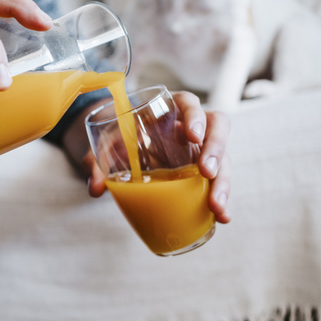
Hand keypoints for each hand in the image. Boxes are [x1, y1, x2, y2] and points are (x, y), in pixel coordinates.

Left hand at [76, 91, 231, 223]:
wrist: (119, 150)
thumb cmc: (117, 141)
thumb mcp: (104, 148)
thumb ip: (97, 163)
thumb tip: (97, 189)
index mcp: (167, 111)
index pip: (188, 103)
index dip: (195, 116)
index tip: (192, 136)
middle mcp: (190, 127)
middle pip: (217, 127)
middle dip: (216, 149)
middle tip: (207, 172)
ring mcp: (199, 149)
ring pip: (223, 158)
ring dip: (223, 182)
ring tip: (217, 207)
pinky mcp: (202, 171)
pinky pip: (217, 181)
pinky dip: (220, 199)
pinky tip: (222, 218)